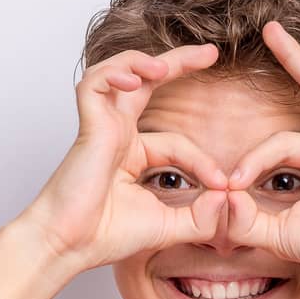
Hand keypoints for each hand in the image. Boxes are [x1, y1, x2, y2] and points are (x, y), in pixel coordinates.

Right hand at [18, 44, 233, 274]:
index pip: (178, 143)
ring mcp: (102, 127)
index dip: (204, 162)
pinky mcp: (87, 127)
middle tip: (212, 53)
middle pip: (149, 83)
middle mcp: (118, 134)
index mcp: (134, 155)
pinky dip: (114, 74)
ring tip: (168, 64)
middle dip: (180, 63)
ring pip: (121, 73)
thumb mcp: (168, 227)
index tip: (224, 185)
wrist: (71, 246)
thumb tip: (228, 195)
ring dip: (146, 62)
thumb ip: (201, 216)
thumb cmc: (108, 237)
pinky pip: (95, 85)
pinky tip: (136, 79)